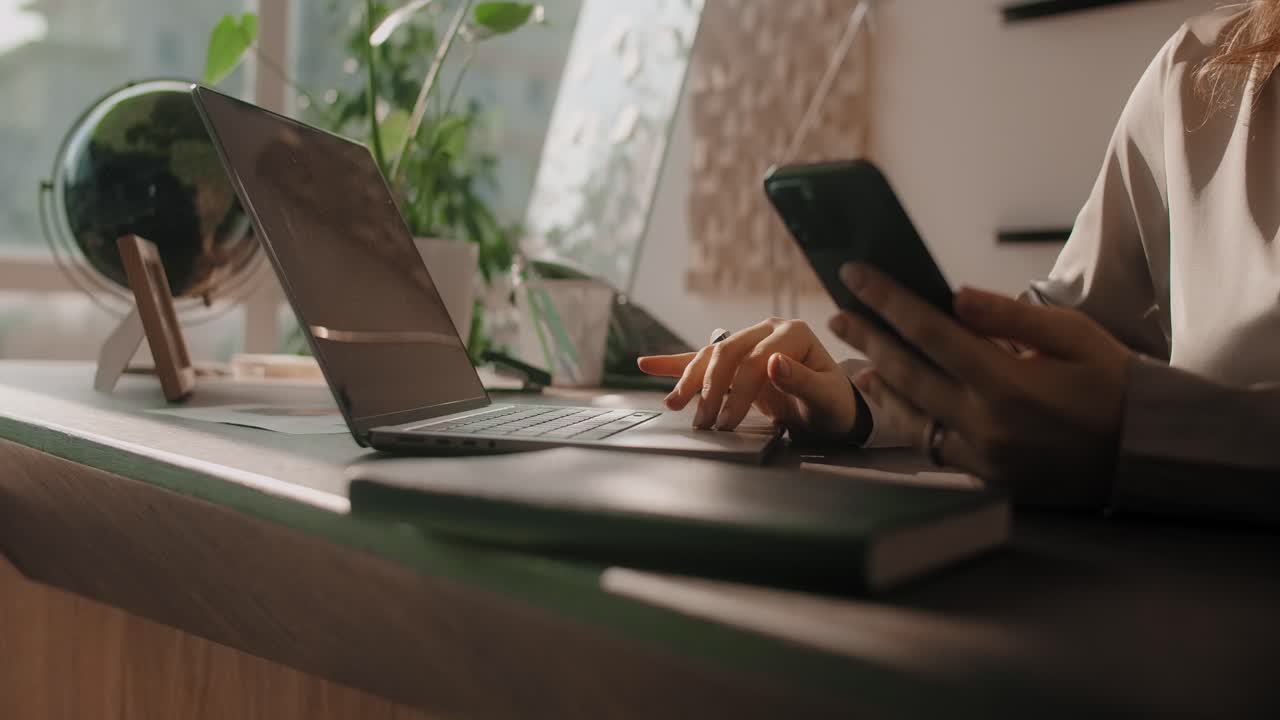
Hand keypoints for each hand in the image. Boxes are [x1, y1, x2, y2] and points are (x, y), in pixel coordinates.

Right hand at [638, 318, 857, 435]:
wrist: (832, 410)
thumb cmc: (833, 405)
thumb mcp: (826, 397)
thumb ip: (802, 380)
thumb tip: (773, 362)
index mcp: (792, 333)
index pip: (753, 360)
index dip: (738, 391)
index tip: (728, 422)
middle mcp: (767, 330)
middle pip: (726, 354)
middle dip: (709, 389)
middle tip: (703, 424)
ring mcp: (749, 341)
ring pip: (710, 356)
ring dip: (689, 381)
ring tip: (674, 405)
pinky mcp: (736, 359)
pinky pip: (701, 358)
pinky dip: (674, 363)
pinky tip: (646, 364)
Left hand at [830, 264, 1132, 507]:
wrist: (1149, 454)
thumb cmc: (1115, 384)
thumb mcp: (1072, 336)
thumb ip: (1009, 317)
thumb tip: (954, 296)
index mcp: (1006, 382)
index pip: (928, 331)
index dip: (886, 300)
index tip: (854, 275)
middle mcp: (985, 422)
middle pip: (906, 372)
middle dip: (868, 338)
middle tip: (838, 314)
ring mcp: (982, 455)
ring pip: (910, 415)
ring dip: (879, 383)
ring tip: (857, 358)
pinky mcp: (986, 476)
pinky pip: (932, 445)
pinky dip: (908, 419)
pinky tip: (894, 400)